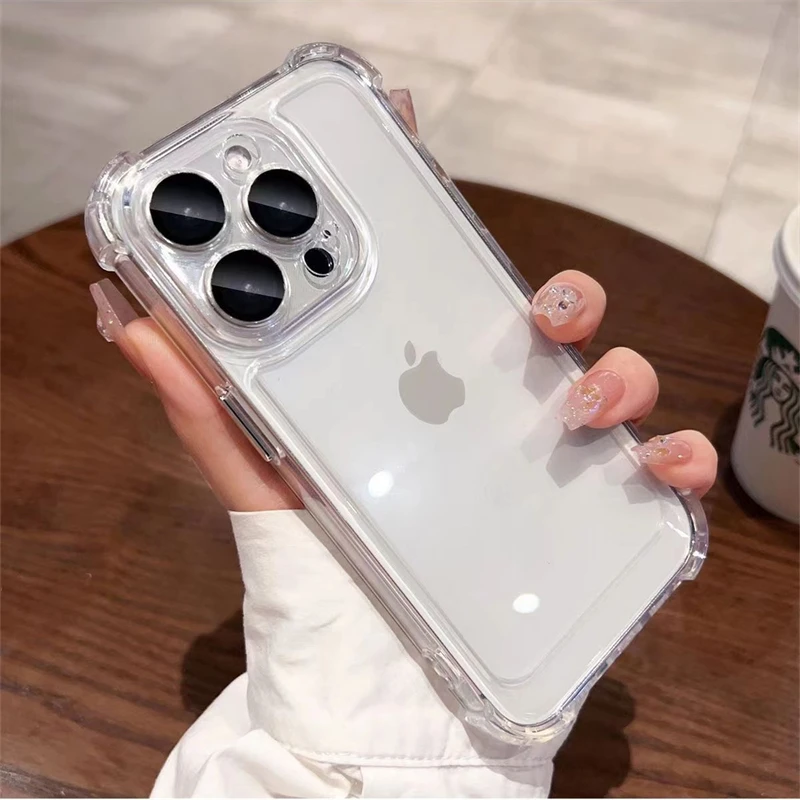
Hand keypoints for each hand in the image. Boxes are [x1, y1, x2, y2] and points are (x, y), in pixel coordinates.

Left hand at [90, 90, 716, 511]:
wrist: (372, 666)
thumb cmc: (320, 561)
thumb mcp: (257, 471)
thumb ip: (200, 400)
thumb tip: (126, 320)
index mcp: (420, 381)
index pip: (446, 284)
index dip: (444, 215)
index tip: (421, 144)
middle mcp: (492, 407)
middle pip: (549, 321)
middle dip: (562, 296)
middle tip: (536, 312)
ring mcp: (547, 459)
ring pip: (616, 381)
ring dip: (617, 376)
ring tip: (577, 408)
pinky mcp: (590, 517)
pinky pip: (658, 478)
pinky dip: (672, 463)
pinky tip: (653, 468)